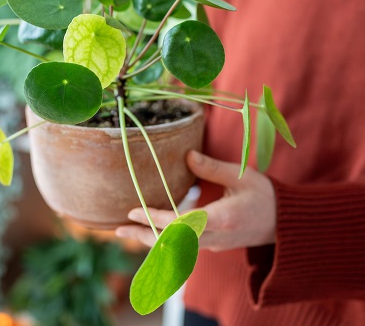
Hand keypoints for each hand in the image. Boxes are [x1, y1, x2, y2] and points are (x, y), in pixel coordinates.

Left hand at [115, 150, 276, 251]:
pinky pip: (183, 246)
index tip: (134, 213)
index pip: (181, 224)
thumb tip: (187, 155)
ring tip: (126, 231)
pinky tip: (149, 231)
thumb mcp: (242, 176)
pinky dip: (164, 240)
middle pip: (172, 242)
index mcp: (222, 219)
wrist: (286, 225)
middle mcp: (214, 238)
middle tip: (117, 229)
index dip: (155, 219)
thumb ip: (213, 168)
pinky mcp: (213, 245)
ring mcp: (213, 245)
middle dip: (143, 235)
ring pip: (175, 247)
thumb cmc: (266, 197)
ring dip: (150, 239)